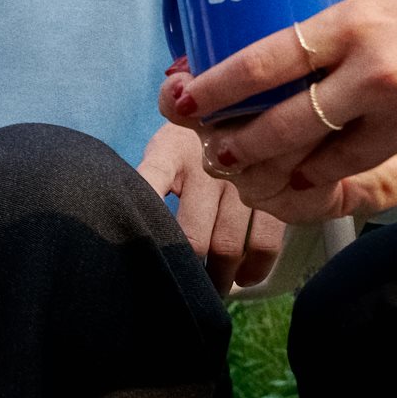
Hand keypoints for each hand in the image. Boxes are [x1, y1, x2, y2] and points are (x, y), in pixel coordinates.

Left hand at [139, 116, 289, 290]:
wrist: (242, 103)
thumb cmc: (191, 138)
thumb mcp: (164, 147)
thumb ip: (149, 179)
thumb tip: (124, 222)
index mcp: (169, 153)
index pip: (147, 187)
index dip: (141, 226)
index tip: (137, 260)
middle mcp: (206, 166)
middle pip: (191, 237)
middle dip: (185, 272)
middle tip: (179, 294)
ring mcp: (242, 179)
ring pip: (228, 245)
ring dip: (218, 278)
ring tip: (209, 294)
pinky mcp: (272, 191)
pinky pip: (265, 241)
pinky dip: (254, 268)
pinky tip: (243, 278)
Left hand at [169, 0, 396, 201]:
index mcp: (365, 19)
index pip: (270, 58)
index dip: (215, 85)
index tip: (181, 98)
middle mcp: (380, 72)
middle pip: (284, 123)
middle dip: (236, 144)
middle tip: (209, 152)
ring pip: (325, 160)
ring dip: (283, 173)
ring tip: (253, 174)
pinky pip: (377, 170)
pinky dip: (343, 177)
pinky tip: (317, 180)